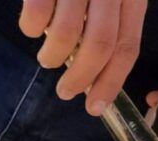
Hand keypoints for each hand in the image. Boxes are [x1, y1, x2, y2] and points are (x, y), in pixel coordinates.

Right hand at [20, 0, 147, 115]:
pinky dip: (31, 29)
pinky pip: (36, 15)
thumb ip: (110, 19)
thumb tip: (97, 70)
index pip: (126, 46)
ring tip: (48, 58)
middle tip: (67, 92)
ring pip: (66, 34)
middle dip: (80, 79)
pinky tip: (32, 25)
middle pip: (99, 46)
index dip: (112, 82)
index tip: (96, 107)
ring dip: (53, 57)